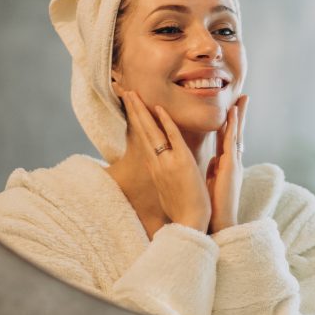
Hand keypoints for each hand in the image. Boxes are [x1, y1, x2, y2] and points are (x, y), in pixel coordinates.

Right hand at [122, 91, 211, 231]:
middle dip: (134, 111)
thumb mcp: (167, 190)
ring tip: (132, 93)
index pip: (143, 140)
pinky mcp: (181, 163)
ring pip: (152, 131)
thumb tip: (157, 168)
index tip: (131, 107)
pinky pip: (172, 138)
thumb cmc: (182, 210)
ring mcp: (167, 162)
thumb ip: (163, 175)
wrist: (190, 223)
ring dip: (142, 111)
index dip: (136, 122)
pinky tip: (158, 108)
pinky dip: (166, 122)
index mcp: (155, 168)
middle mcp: (157, 163)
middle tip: (125, 92)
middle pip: (142, 132)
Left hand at [206, 95, 248, 232]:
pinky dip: (232, 127)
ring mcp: (233, 163)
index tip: (232, 109)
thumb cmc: (212, 206)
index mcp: (226, 165)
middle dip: (239, 115)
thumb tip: (212, 161)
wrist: (218, 222)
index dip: (230, 124)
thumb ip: (213, 170)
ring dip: (239, 116)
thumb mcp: (211, 183)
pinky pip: (232, 142)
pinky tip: (233, 114)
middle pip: (236, 133)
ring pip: (236, 134)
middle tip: (243, 97)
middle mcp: (232, 162)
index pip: (228, 139)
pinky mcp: (231, 167)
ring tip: (241, 100)